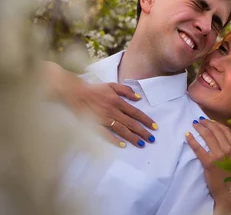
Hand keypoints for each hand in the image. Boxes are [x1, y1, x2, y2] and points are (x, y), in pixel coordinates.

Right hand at [42, 61, 157, 147]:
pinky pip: (106, 134)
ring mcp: (104, 119)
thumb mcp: (112, 85)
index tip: (154, 127)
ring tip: (141, 143)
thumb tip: (139, 98)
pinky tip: (123, 145)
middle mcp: (113, 110)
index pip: (135, 112)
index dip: (146, 120)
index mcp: (117, 101)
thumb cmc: (95, 89)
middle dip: (143, 131)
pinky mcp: (95, 125)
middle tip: (152, 139)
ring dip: (132, 137)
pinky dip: (114, 140)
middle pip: (131, 123)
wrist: (76, 93)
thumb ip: (126, 90)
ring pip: (121, 130)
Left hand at [185, 118, 230, 211]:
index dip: (215, 123)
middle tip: (199, 120)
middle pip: (215, 130)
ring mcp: (218, 155)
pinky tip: (187, 135)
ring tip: (194, 125)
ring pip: (207, 136)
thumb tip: (221, 137)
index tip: (209, 120)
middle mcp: (227, 149)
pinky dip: (192, 140)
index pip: (224, 130)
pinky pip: (198, 148)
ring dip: (199, 128)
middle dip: (206, 123)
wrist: (230, 192)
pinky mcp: (208, 163)